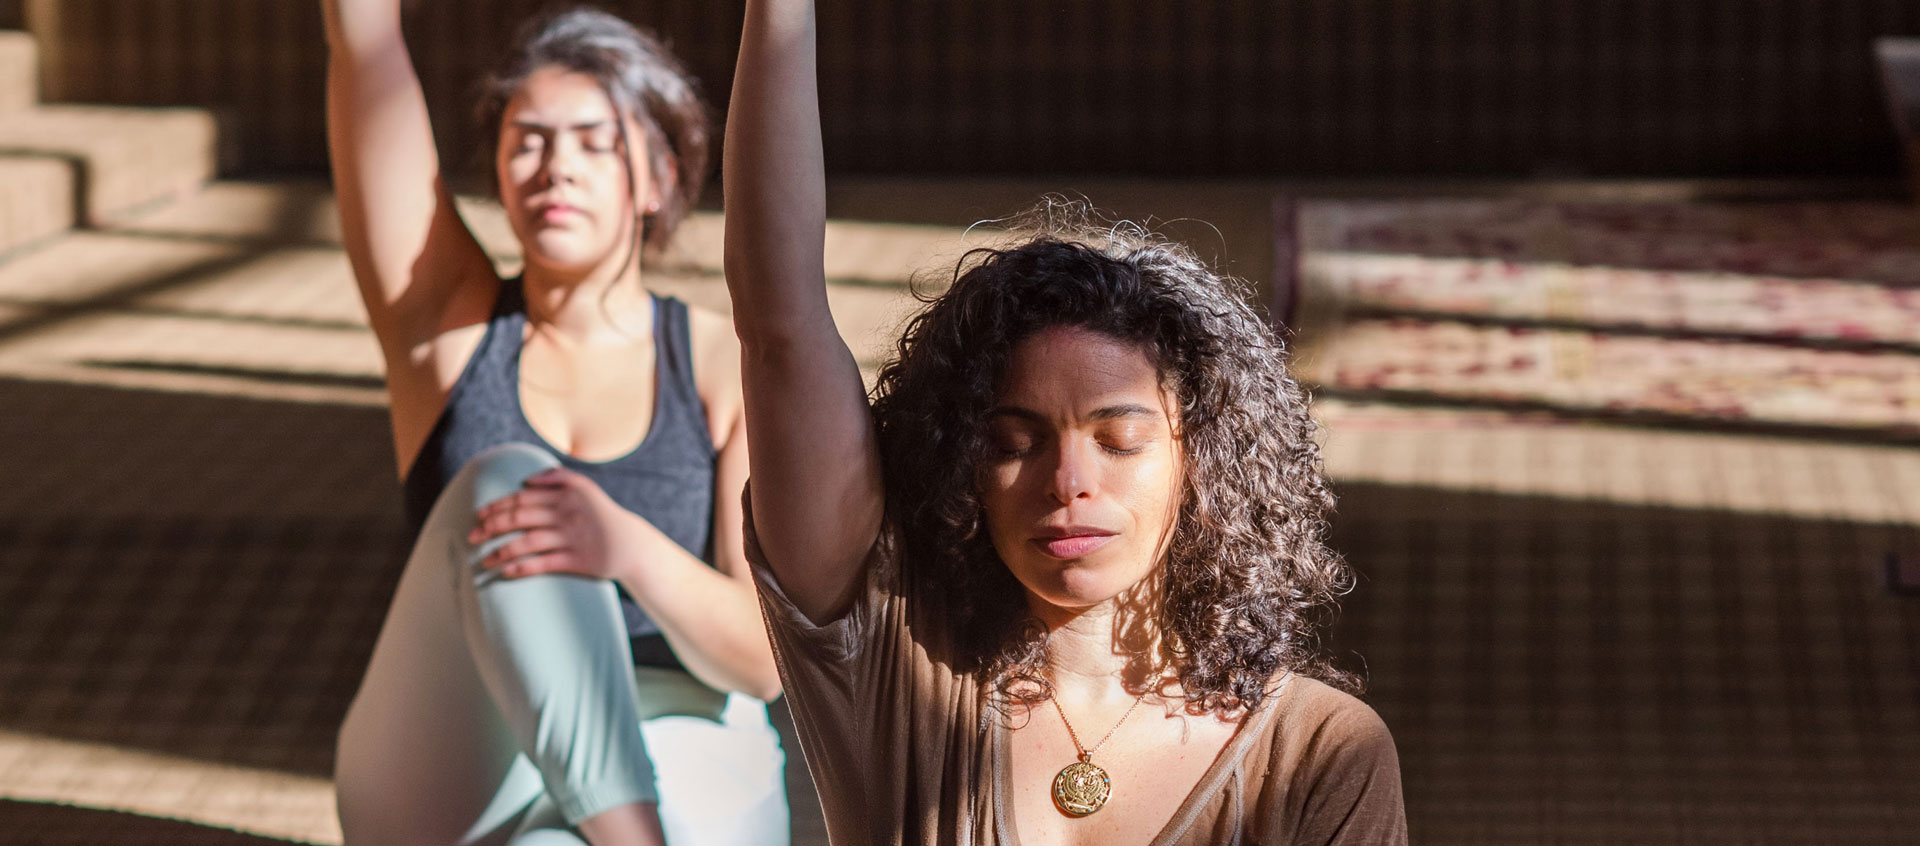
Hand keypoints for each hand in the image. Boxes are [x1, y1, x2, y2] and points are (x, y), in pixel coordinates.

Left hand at [468, 468, 653, 580]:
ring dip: (501, 552)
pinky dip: (522, 567)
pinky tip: (506, 572)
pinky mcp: (578, 560)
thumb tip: (527, 480)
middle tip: (472, 537)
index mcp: (565, 495)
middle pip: (519, 519)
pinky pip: (543, 564)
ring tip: (485, 561)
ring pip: (527, 543)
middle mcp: (567, 514)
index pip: (522, 499)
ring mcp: (572, 538)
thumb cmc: (601, 516)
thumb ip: (557, 478)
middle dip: (491, 528)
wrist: (630, 544)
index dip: (497, 507)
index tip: (479, 516)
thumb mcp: (585, 489)